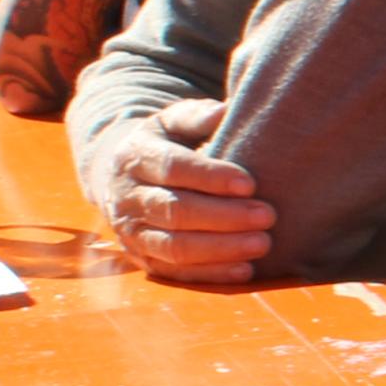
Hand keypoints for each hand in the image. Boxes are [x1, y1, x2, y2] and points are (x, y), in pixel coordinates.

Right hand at [89, 98, 274, 283]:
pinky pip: (176, 273)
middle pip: (175, 211)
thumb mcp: (171, 122)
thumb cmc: (163, 144)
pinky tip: (245, 270)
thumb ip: (195, 116)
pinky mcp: (142, 259)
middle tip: (267, 216)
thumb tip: (225, 110)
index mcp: (135, 157)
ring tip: (263, 244)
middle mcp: (127, 197)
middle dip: (224, 216)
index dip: (210, 177)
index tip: (250, 183)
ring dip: (221, 249)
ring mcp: (131, 232)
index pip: (172, 168)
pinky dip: (210, 274)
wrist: (118, 176)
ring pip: (174, 247)